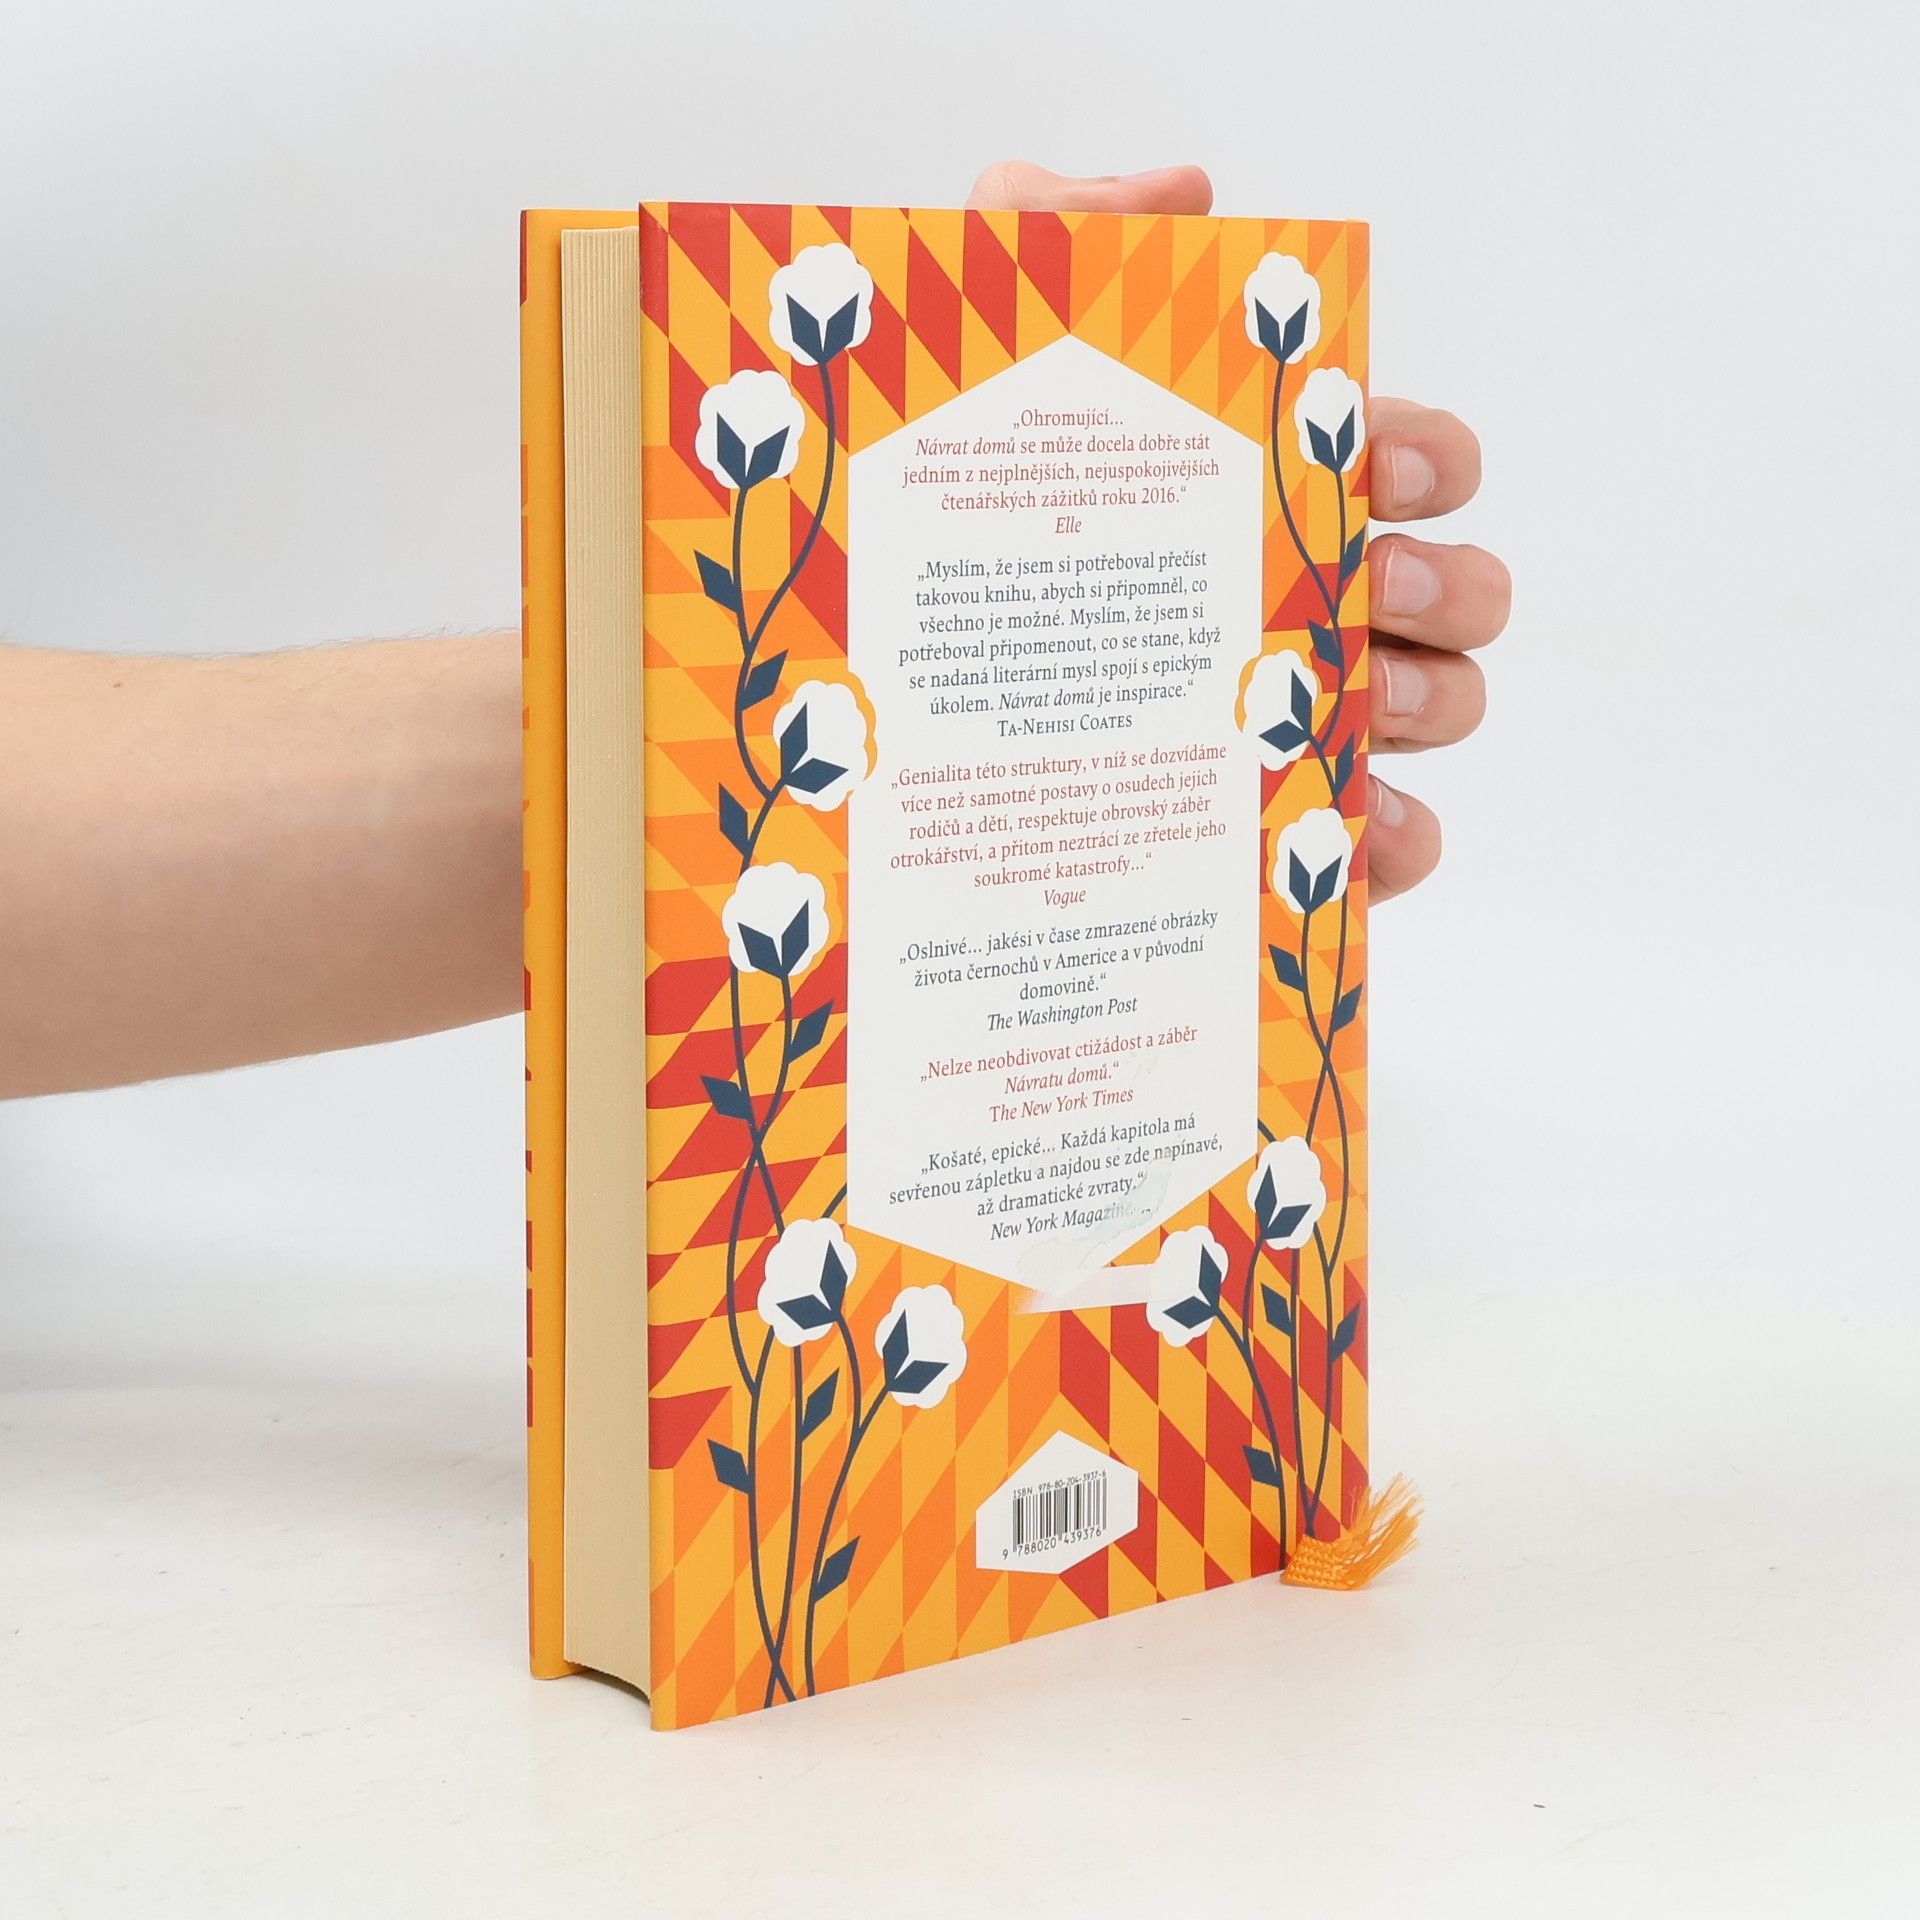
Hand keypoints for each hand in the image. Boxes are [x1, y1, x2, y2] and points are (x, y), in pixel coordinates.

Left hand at [968, 161, 1508, 901]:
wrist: (831, 692)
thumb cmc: (925, 510)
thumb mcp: (972, 353)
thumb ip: (1058, 231)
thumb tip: (1187, 195)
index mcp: (1250, 495)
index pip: (1399, 457)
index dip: (1425, 454)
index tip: (1375, 464)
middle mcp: (1290, 601)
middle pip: (1453, 591)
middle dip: (1443, 584)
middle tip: (1365, 587)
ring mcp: (1287, 719)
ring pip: (1439, 708)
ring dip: (1430, 703)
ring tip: (1344, 707)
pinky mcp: (1263, 826)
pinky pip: (1380, 845)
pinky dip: (1394, 842)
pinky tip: (1346, 833)